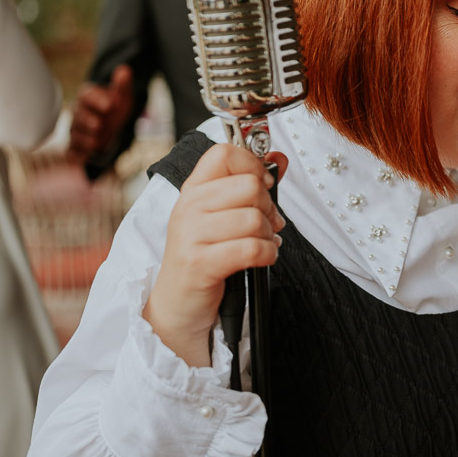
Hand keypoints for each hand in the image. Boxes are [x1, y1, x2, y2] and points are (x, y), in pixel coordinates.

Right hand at [66, 65, 134, 164]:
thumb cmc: (116, 109)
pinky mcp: (76, 146)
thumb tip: (124, 70)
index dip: (97, 98)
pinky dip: (78, 154)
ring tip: (97, 141)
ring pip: (75, 133)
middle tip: (99, 124)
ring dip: (85, 138)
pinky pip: (72, 151)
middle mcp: (79, 112)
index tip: (110, 104)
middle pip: (78, 115)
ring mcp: (76, 130)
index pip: (87, 94)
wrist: (114, 127)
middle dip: (87, 120)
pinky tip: (88, 155)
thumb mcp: (123, 97)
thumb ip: (122, 85)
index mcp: (88, 97)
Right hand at [143, 143, 287, 367]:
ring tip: (262, 243)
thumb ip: (251, 183)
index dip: (253, 165)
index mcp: (194, 189)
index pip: (224, 153)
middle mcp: (188, 206)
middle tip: (266, 223)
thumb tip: (280, 158)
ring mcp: (191, 235)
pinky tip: (262, 257)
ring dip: (269, 234)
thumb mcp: (223, 214)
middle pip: (250, 186)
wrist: (177, 303)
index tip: (263, 184)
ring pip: (254, 219)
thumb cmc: (205, 254)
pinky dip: (267, 254)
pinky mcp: (200, 263)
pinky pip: (251, 248)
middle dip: (269, 207)